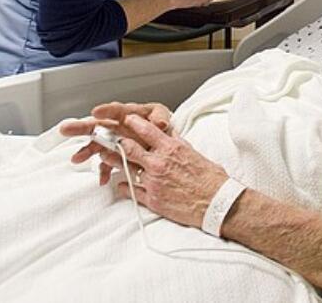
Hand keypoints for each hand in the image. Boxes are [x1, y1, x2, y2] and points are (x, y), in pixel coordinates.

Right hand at [62, 101, 173, 183]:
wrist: (164, 144)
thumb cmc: (160, 124)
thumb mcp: (161, 116)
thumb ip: (159, 116)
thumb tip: (160, 122)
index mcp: (128, 114)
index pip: (116, 110)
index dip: (106, 111)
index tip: (95, 112)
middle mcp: (118, 127)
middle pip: (98, 126)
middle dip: (82, 128)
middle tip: (66, 129)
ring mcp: (116, 142)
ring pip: (99, 145)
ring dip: (87, 152)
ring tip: (77, 159)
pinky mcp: (118, 156)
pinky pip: (109, 163)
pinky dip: (105, 171)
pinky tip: (102, 179)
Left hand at [103, 114, 227, 228]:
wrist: (216, 203)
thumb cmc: (210, 179)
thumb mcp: (193, 153)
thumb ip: (177, 143)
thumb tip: (169, 134)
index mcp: (171, 148)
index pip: (147, 130)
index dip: (133, 123)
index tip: (126, 119)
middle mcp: (159, 163)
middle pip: (128, 148)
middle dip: (115, 142)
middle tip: (107, 138)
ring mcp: (153, 182)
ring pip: (125, 169)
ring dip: (113, 161)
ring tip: (105, 157)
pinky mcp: (152, 199)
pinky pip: (130, 191)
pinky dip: (123, 186)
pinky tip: (120, 184)